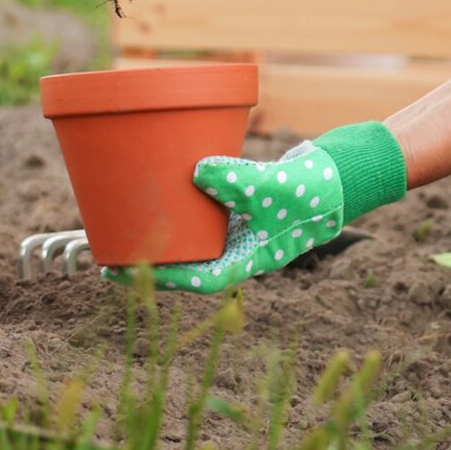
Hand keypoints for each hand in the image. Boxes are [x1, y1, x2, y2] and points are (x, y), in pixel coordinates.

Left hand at [102, 122, 407, 294]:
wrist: (341, 174)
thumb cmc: (314, 190)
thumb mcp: (272, 186)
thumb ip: (235, 179)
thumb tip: (195, 171)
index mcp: (248, 258)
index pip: (195, 278)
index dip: (157, 278)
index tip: (120, 271)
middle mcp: (240, 247)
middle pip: (188, 261)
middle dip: (150, 259)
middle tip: (109, 251)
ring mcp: (240, 228)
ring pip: (194, 237)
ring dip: (164, 234)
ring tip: (126, 226)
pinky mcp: (241, 206)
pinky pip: (204, 211)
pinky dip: (182, 206)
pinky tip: (160, 195)